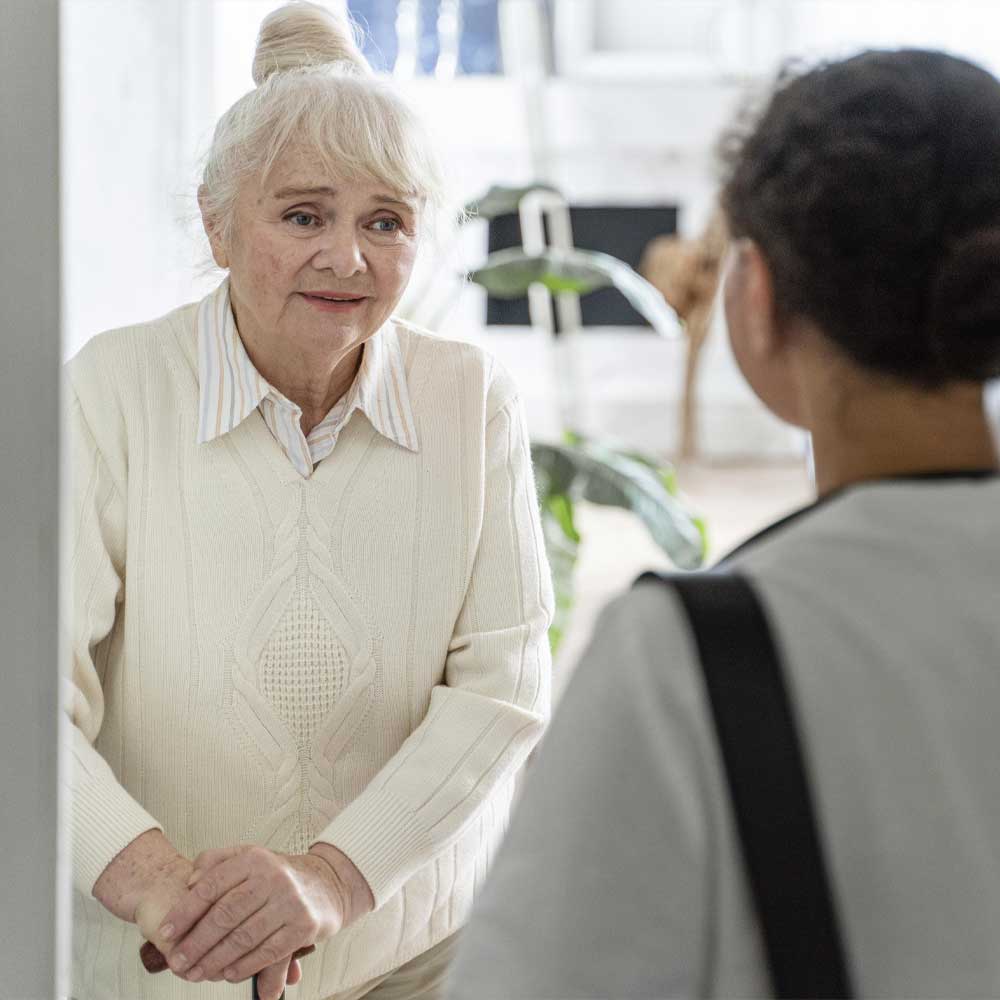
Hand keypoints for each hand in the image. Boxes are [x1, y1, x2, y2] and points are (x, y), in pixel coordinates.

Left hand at [154, 843, 370, 990]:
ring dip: (215, 960)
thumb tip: (190, 881)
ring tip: (196, 974)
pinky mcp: (305, 925)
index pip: (211, 886)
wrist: (326, 883)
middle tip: (177, 963)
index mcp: (253, 858)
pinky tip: (228, 974)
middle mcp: (273, 876)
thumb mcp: (248, 856)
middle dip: (196, 943)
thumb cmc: (276, 874)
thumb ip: (215, 861)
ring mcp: (291, 901)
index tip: (165, 932)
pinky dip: (245, 966)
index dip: (184, 912)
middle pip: (224, 915)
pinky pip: (268, 951)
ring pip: (244, 937)